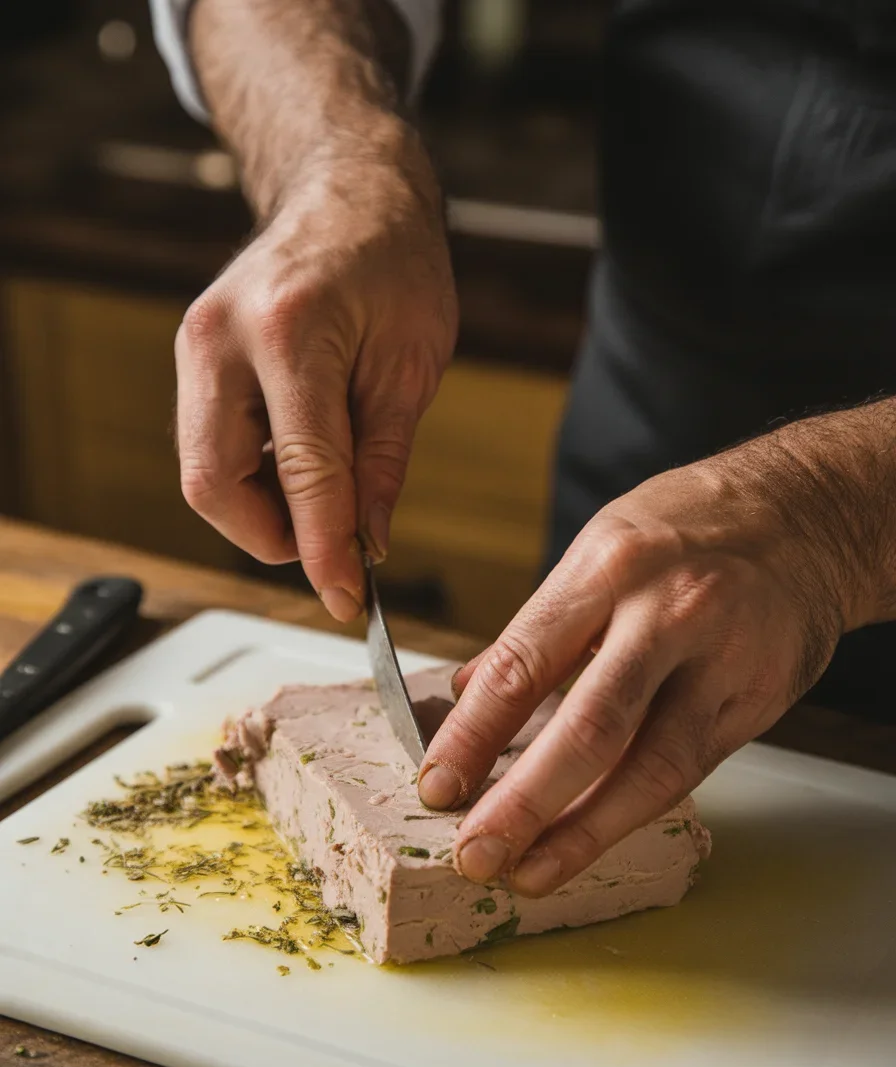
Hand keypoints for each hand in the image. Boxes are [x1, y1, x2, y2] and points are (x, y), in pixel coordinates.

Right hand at [175, 129, 456, 620]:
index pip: (302, 472)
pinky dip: (250, 478)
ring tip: (323, 503)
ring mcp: (196, 345)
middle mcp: (223, 339)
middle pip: (215, 484)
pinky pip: (209, 445)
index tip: (348, 597)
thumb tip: (367, 544)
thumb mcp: (412, 366)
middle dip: (272, 538)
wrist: (348, 190)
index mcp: (291, 332)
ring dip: (260, 511)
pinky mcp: (193, 356)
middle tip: (330, 551)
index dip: (325, 549)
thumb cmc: (395, 261)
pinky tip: (297, 470)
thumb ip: (384, 462)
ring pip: (203, 472)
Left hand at [418, 446, 862, 895]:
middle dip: (525, 801)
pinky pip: (690, 769)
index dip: (473, 734)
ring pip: (651, 767)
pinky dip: (635, 810)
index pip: (525, 663)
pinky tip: (593, 838)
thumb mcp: (599, 547)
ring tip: (531, 872)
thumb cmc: (687, 526)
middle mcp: (667, 613)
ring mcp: (722, 661)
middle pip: (591, 727)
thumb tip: (468, 691)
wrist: (804, 516)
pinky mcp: (760, 700)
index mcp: (608, 568)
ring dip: (584, 832)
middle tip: (477, 852)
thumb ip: (536, 628)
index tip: (437, 784)